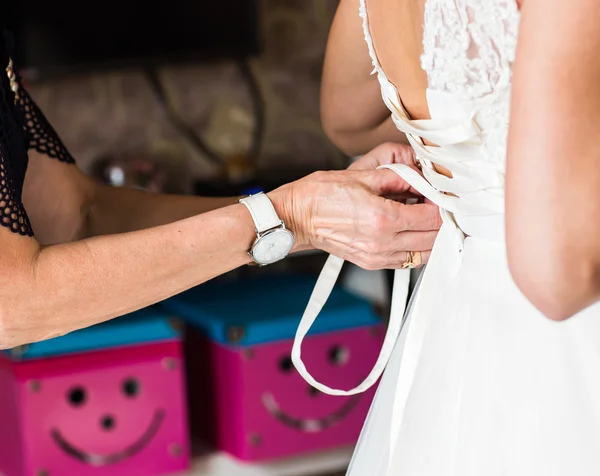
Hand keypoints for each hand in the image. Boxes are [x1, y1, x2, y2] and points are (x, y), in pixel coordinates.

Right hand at [271, 143, 441, 269]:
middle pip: (433, 238)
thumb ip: (399, 178)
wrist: (297, 217)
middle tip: (438, 206)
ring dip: (432, 238)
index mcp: (383, 218)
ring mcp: (377, 256)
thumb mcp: (364, 177)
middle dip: (441, 222)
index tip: (441, 195)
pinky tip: (412, 233)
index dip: (442, 205)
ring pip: (424, 254)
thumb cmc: (322, 194)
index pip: (432, 217)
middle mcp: (383, 242)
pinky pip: (406, 260)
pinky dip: (417, 249)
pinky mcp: (372, 262)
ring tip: (426, 219)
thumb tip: (422, 179)